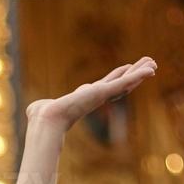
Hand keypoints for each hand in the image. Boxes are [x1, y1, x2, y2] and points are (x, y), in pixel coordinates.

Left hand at [25, 57, 157, 132]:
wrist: (47, 118)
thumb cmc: (42, 116)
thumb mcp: (42, 108)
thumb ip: (40, 107)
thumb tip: (31, 111)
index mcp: (85, 98)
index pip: (105, 87)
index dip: (117, 80)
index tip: (126, 72)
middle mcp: (95, 96)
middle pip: (119, 84)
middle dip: (133, 75)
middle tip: (147, 66)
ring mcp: (101, 95)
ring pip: (125, 82)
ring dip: (139, 73)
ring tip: (153, 64)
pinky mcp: (103, 92)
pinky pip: (124, 83)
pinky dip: (138, 76)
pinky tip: (150, 70)